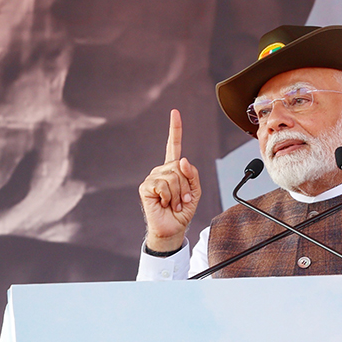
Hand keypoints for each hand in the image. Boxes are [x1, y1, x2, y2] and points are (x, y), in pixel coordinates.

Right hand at [138, 109, 200, 251]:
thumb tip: (182, 159)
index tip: (175, 112)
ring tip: (174, 204)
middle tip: (183, 200)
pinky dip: (170, 197)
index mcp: (174, 169)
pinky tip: (165, 203)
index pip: (173, 146)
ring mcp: (152, 177)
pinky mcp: (146, 187)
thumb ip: (192, 174)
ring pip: (173, 176)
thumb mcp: (195, 191)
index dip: (175, 129)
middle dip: (187, 186)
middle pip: (180, 166)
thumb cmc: (183, 210)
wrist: (173, 228)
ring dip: (179, 194)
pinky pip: (164, 184)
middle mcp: (162, 170)